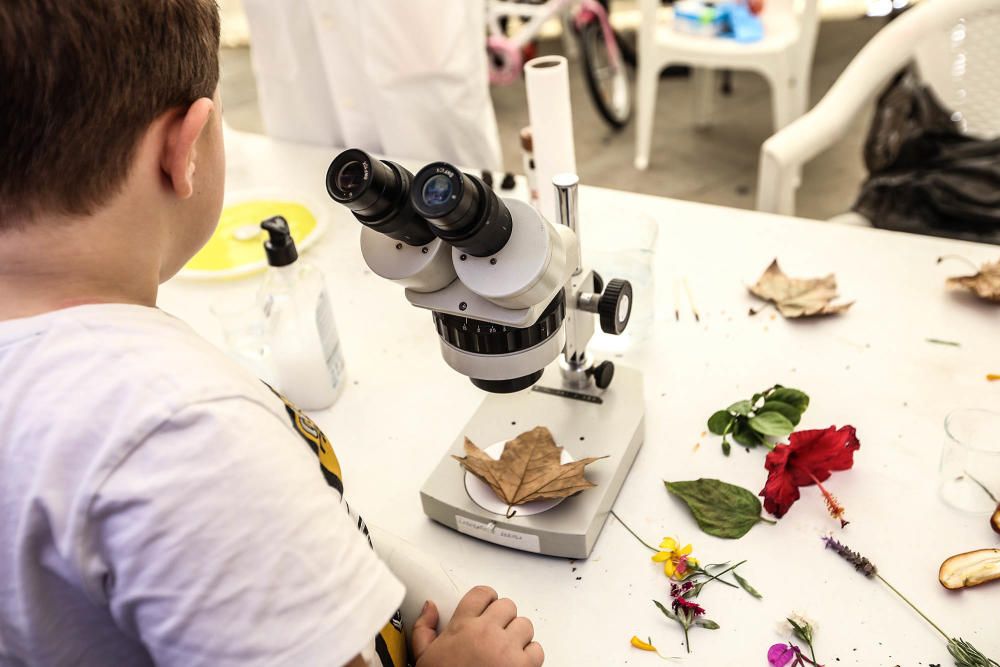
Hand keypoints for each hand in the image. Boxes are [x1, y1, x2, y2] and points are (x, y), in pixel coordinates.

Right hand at [411, 585, 543, 666]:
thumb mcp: (423, 656)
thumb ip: (424, 628)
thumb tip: (429, 607)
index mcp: (462, 626)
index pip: (482, 593)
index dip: (487, 599)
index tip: (488, 606)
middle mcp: (486, 632)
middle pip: (507, 606)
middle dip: (503, 618)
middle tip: (496, 632)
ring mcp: (506, 648)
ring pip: (525, 625)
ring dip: (518, 636)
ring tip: (506, 649)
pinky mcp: (523, 666)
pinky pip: (537, 649)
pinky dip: (530, 656)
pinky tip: (516, 663)